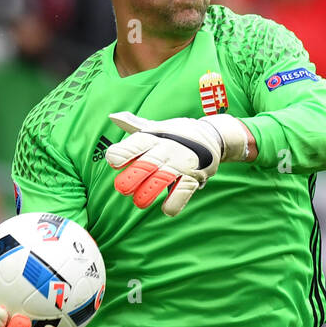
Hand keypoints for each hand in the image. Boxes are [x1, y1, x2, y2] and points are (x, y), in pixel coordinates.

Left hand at [106, 111, 249, 216]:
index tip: (115, 162)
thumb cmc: (176, 134)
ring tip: (140, 202)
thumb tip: (113, 117)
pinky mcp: (193, 177)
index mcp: (153, 137)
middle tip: (122, 188)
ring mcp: (180, 164)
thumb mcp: (156, 127)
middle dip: (132, 178)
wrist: (212, 136)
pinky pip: (183, 192)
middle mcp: (166, 149)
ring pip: (162, 180)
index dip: (121, 154)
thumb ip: (134, 125)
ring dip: (149, 193)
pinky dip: (174, 203)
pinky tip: (167, 209)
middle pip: (146, 164)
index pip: (134, 144)